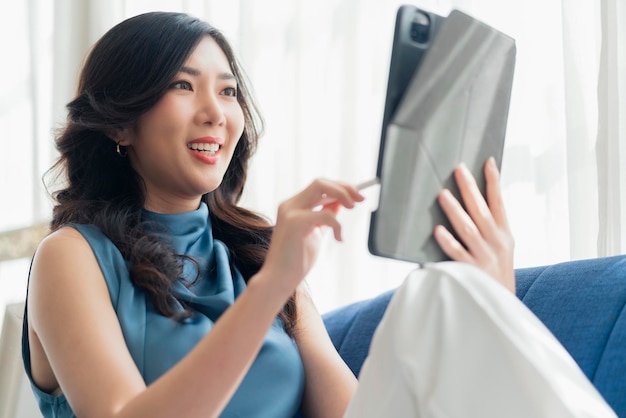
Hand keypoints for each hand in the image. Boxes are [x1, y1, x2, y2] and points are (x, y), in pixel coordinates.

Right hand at [260, 179, 363, 293]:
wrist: (279, 279)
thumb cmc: (296, 260)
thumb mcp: (316, 233)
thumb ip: (325, 217)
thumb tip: (340, 203)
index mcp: (293, 206)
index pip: (319, 186)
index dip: (340, 187)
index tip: (356, 196)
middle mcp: (290, 205)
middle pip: (321, 182)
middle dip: (344, 187)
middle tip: (360, 199)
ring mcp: (291, 211)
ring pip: (321, 187)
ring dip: (342, 194)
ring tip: (353, 207)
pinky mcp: (295, 222)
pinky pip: (325, 214)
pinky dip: (337, 224)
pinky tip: (339, 238)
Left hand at [434, 158, 514, 292]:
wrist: (502, 308)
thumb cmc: (496, 275)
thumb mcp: (502, 249)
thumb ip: (490, 228)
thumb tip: (473, 202)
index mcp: (504, 236)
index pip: (499, 204)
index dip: (494, 182)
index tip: (488, 162)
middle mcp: (496, 244)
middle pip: (481, 211)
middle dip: (470, 189)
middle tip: (459, 169)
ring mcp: (484, 258)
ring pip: (468, 229)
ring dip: (455, 210)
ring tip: (442, 194)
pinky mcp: (471, 272)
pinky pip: (457, 254)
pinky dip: (448, 242)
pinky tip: (438, 231)